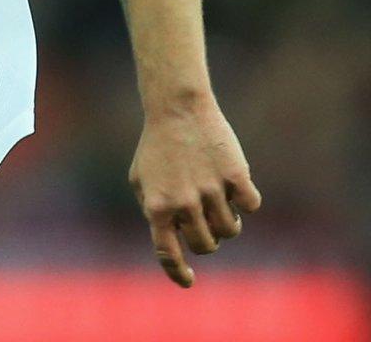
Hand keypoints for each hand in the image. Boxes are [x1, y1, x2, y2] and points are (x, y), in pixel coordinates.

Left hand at [129, 98, 261, 286]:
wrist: (177, 110)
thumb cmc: (156, 146)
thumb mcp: (140, 179)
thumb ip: (152, 210)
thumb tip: (170, 238)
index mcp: (156, 206)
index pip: (167, 254)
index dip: (178, 272)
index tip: (189, 281)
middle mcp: (183, 203)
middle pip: (206, 245)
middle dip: (207, 241)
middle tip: (206, 224)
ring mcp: (211, 190)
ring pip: (230, 230)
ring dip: (227, 224)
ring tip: (220, 205)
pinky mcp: (235, 176)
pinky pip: (251, 206)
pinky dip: (246, 202)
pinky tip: (236, 189)